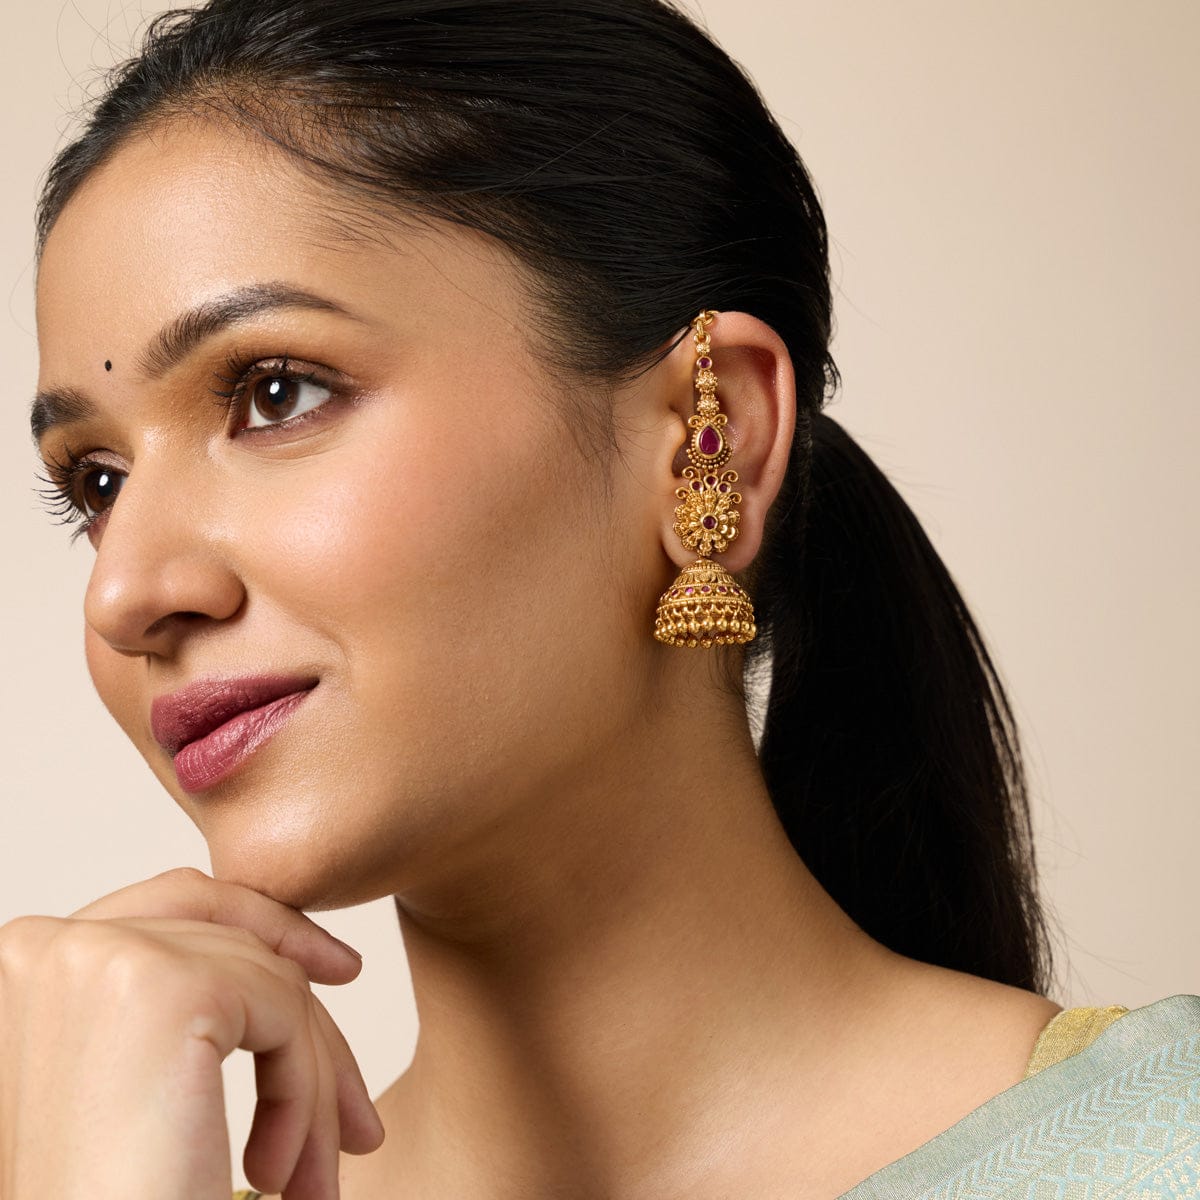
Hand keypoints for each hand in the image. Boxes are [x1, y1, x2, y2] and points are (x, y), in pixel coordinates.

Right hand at [0, 867, 383, 1199]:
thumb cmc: (120, 1197)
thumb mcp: (142, 1081)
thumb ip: (193, 1000)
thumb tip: (308, 956)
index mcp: (27, 963)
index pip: (176, 903)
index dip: (264, 927)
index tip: (337, 971)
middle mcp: (48, 944)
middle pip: (231, 938)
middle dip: (305, 1020)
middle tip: (356, 1112)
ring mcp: (104, 957)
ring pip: (270, 979)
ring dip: (306, 1084)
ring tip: (304, 1177)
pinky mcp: (168, 989)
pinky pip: (288, 1009)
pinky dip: (304, 1092)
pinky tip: (276, 1172)